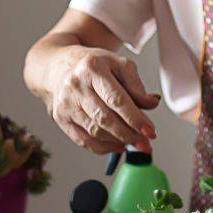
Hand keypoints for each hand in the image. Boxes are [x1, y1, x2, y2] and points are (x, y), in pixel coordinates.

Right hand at [43, 46, 159, 155]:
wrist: (61, 68)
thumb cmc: (94, 67)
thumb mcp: (119, 64)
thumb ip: (136, 84)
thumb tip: (152, 103)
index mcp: (93, 68)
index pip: (117, 99)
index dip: (135, 118)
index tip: (150, 131)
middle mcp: (76, 86)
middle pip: (105, 118)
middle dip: (129, 134)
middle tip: (146, 143)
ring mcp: (66, 103)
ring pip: (95, 131)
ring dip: (119, 141)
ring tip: (135, 143)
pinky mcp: (61, 118)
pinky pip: (84, 140)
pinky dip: (104, 148)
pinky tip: (118, 145)